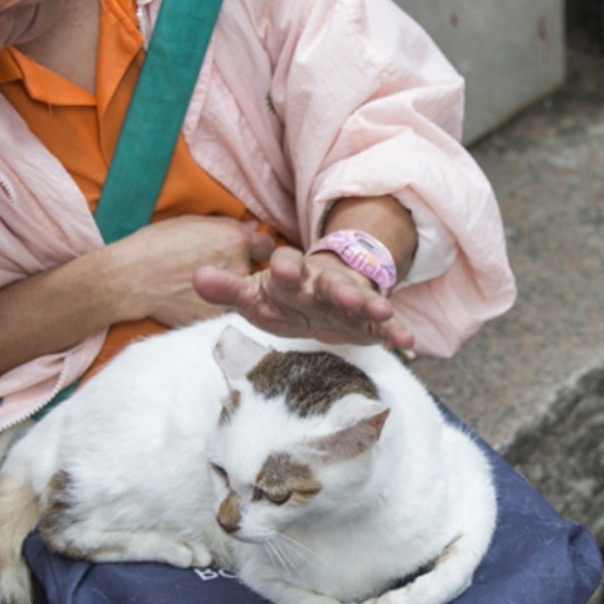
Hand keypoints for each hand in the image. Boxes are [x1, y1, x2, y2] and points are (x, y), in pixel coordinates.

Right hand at [109, 216, 273, 327]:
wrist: (130, 279)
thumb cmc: (156, 245)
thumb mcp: (192, 222)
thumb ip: (226, 225)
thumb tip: (251, 228)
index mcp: (235, 240)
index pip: (267, 246)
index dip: (255, 249)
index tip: (247, 252)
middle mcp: (240, 266)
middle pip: (256, 270)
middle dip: (243, 269)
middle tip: (215, 268)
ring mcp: (231, 296)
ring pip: (243, 292)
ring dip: (231, 289)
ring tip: (199, 284)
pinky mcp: (218, 316)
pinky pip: (226, 309)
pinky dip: (216, 305)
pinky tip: (193, 298)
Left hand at [192, 246, 414, 350]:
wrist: (323, 296)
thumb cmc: (284, 298)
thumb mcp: (254, 296)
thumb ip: (228, 290)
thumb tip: (196, 277)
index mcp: (292, 275)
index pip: (288, 264)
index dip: (285, 267)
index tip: (283, 269)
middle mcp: (322, 282)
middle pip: (330, 281)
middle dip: (337, 286)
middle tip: (344, 293)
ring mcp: (349, 299)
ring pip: (360, 298)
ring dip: (369, 302)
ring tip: (380, 309)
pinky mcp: (367, 319)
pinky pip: (383, 323)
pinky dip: (394, 329)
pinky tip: (406, 339)